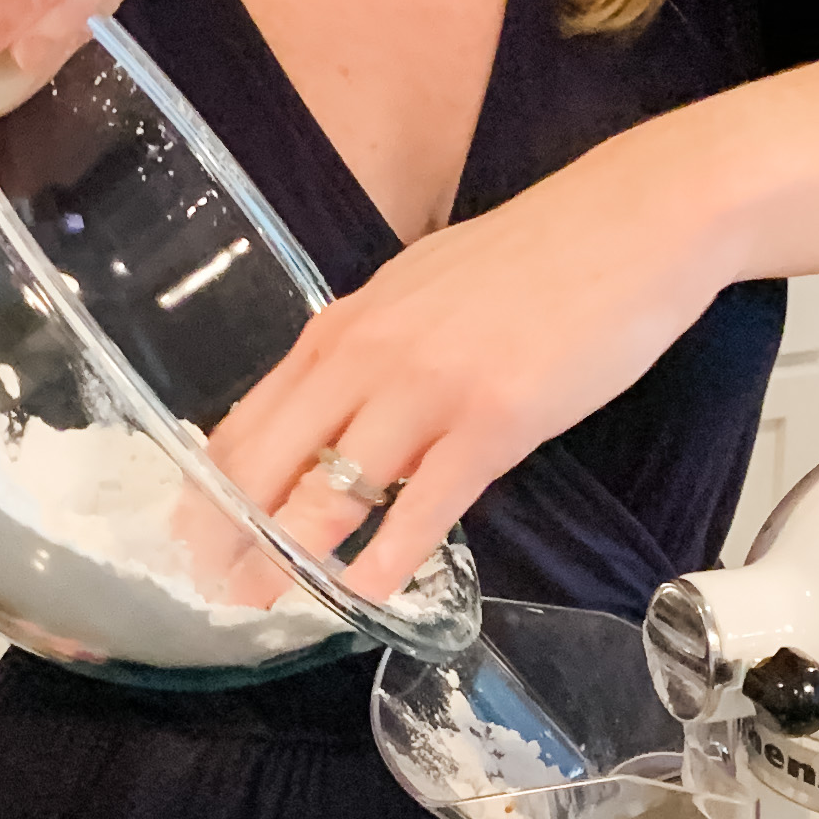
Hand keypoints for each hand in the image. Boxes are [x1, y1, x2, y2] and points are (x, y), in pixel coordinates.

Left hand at [209, 117, 739, 601]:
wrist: (632, 219)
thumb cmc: (534, 257)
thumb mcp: (421, 289)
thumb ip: (371, 348)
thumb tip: (337, 404)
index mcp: (346, 324)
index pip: (251, 415)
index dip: (209, 482)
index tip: (186, 531)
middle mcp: (370, 353)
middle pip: (270, 457)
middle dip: (230, 530)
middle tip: (207, 584)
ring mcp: (429, 387)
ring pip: (333, 486)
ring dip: (293, 553)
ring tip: (267, 600)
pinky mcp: (495, 419)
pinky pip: (425, 504)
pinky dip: (389, 557)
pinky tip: (368, 594)